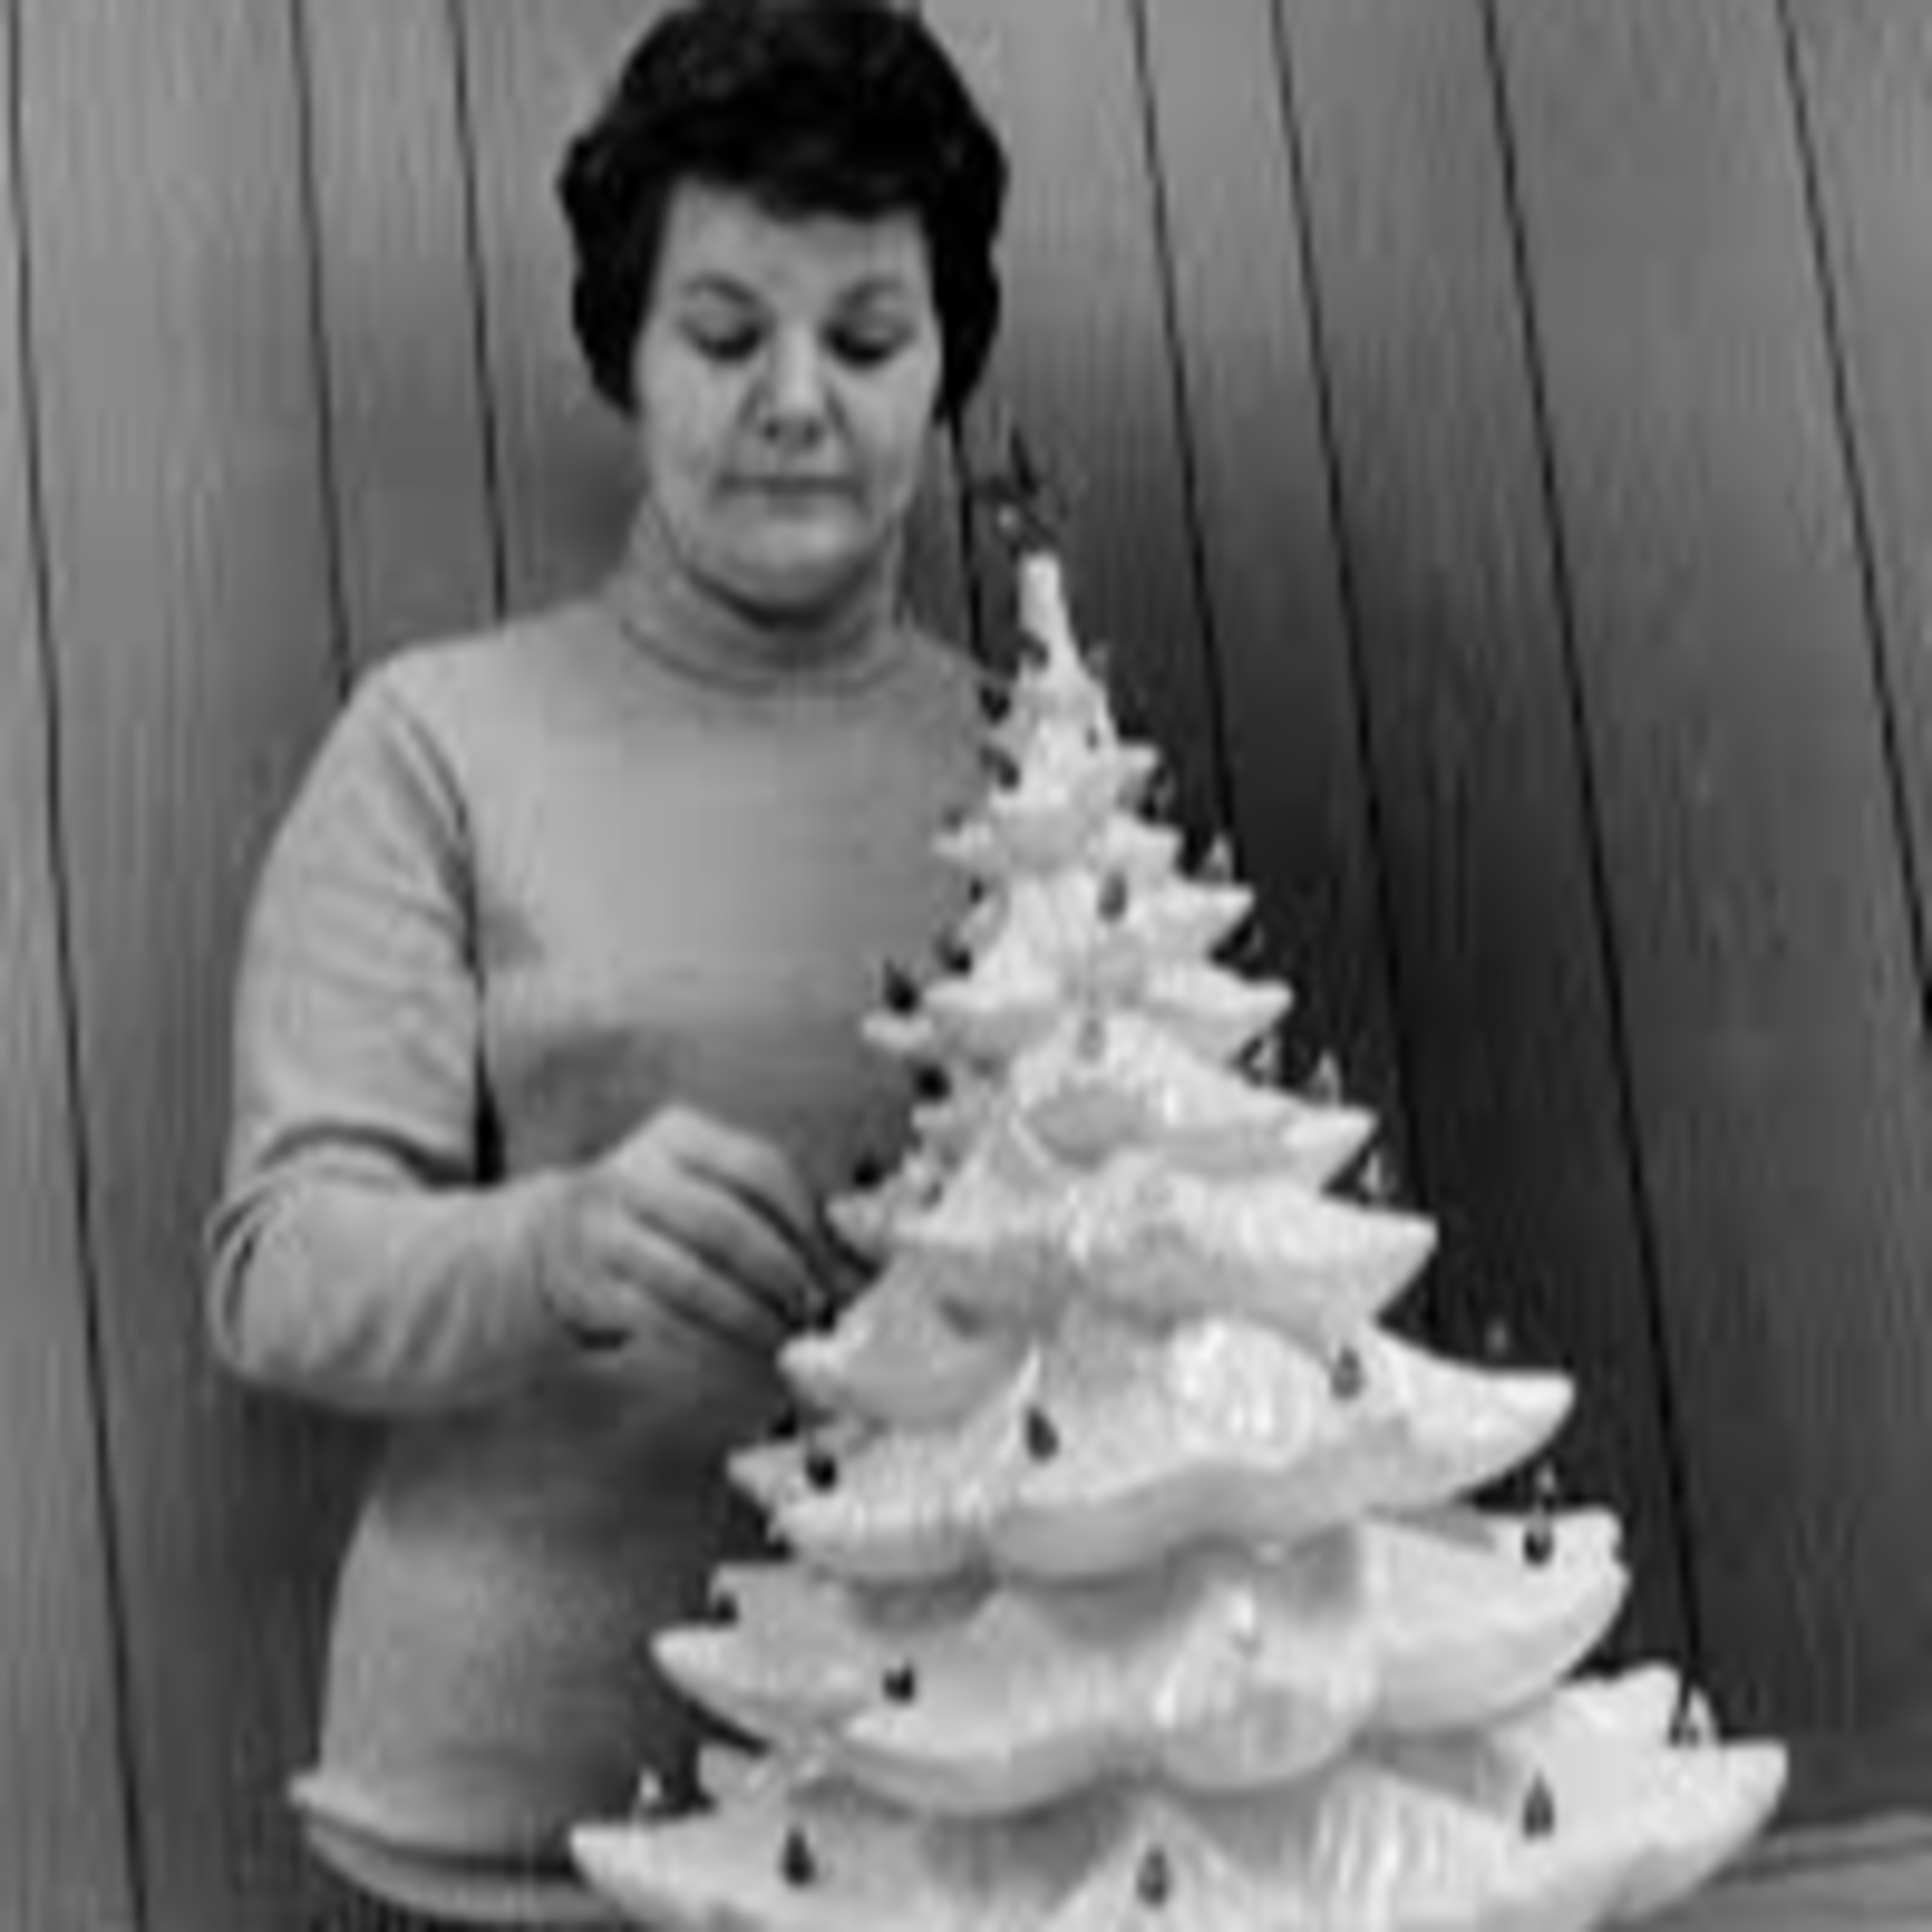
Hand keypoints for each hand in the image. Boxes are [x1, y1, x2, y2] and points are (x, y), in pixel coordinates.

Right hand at [535, 1105, 843, 1362]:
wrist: (556, 1239)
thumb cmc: (663, 1214)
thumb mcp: (708, 1184)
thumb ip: (774, 1209)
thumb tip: (860, 1263)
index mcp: (680, 1133)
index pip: (761, 1167)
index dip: (808, 1222)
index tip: (838, 1268)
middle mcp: (636, 1171)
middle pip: (727, 1224)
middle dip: (782, 1275)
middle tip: (816, 1310)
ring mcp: (604, 1227)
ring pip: (692, 1277)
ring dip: (749, 1316)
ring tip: (784, 1339)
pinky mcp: (588, 1282)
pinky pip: (658, 1317)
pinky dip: (708, 1342)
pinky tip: (738, 1355)